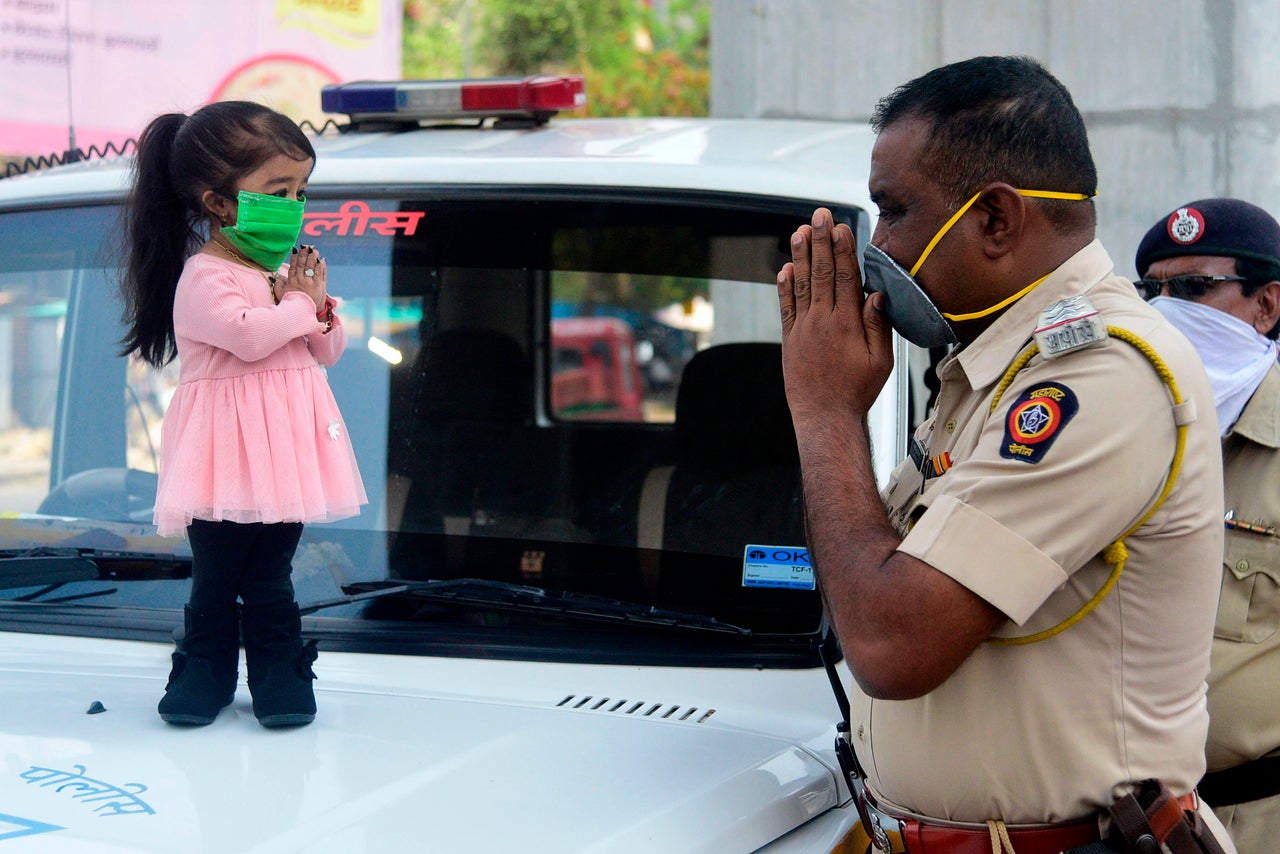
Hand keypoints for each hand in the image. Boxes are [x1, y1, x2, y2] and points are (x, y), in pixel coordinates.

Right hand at [281, 244, 326, 312]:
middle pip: (303, 263)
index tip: (296, 249)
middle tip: (306, 246)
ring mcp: (310, 282)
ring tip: (314, 250)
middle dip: (304, 254)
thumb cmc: (291, 304)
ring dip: (313, 257)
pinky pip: (320, 273)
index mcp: (292, 280)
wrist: (301, 313)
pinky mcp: (319, 286)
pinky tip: (322, 260)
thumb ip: (278, 285)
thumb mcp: (280, 294)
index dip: (295, 257)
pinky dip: (321, 266)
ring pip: (312, 266)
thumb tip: (277, 277)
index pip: (293, 266)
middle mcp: (301, 279)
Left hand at [776, 208, 893, 423]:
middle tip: (819, 216)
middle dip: (821, 242)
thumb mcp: (881, 361)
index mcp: (847, 325)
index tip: (841, 227)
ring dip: (801, 256)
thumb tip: (877, 295)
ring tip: (799, 231)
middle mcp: (822, 322)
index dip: (843, 250)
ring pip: (801, 285)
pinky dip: (785, 286)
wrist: (824, 417)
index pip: (845, 278)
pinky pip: (786, 306)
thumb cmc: (857, 391)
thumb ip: (879, 326)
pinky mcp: (790, 339)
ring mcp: (803, 329)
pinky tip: (785, 267)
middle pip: (822, 273)